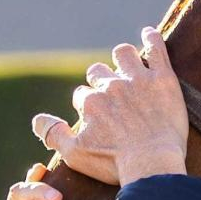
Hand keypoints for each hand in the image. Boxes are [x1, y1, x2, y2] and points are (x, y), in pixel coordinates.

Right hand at [35, 26, 190, 185]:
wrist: (152, 165)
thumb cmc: (114, 163)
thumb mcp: (74, 154)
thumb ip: (52, 134)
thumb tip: (38, 119)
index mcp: (90, 101)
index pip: (82, 94)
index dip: (88, 106)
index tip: (99, 118)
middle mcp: (111, 85)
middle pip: (99, 71)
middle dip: (101, 80)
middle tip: (113, 95)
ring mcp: (138, 79)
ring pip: (123, 53)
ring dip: (121, 58)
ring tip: (126, 65)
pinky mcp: (163, 78)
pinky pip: (156, 48)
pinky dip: (151, 38)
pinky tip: (149, 34)